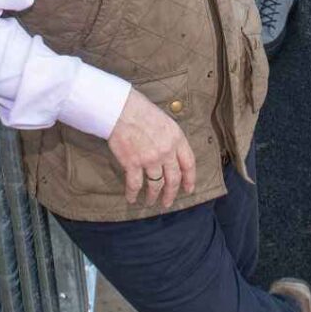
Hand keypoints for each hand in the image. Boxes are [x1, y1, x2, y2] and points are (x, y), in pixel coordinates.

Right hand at [107, 91, 196, 208]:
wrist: (120, 109)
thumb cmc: (141, 110)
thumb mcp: (166, 121)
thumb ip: (172, 138)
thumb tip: (172, 152)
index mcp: (177, 139)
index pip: (189, 164)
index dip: (190, 179)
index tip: (189, 189)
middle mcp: (166, 152)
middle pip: (173, 179)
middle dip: (171, 193)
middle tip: (167, 202)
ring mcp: (150, 159)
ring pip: (156, 185)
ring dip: (153, 196)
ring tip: (150, 202)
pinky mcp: (132, 164)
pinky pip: (135, 184)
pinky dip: (132, 194)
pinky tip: (131, 198)